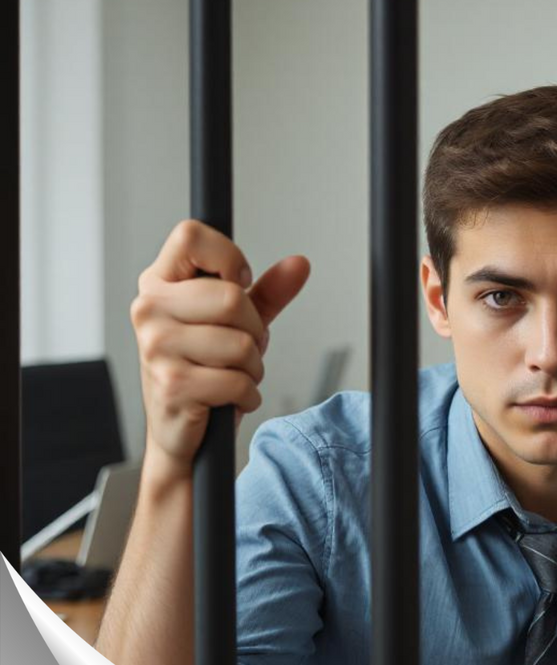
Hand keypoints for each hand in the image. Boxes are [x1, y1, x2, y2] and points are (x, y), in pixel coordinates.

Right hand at [131, 219, 310, 474]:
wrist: (180, 429)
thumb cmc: (204, 368)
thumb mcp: (238, 322)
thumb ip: (268, 292)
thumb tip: (299, 264)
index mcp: (158, 284)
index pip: (190, 236)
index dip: (228, 257)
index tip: (238, 284)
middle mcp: (149, 310)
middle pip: (232, 296)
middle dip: (254, 330)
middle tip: (241, 346)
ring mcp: (156, 347)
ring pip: (241, 342)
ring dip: (253, 366)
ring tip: (232, 373)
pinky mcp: (172, 384)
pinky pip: (238, 380)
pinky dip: (247, 393)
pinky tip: (229, 396)